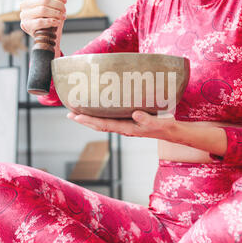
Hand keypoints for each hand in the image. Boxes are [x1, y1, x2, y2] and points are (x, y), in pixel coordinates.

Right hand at [19, 0, 66, 47]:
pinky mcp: (26, 25)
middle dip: (58, 5)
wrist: (45, 35)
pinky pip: (40, 22)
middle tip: (64, 11)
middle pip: (45, 0)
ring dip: (56, 13)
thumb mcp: (49, 3)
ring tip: (62, 16)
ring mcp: (24, 14)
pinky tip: (57, 22)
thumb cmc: (48, 17)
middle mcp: (24, 3)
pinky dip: (51, 21)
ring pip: (43, 10)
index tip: (65, 1)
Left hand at [66, 110, 180, 140]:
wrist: (173, 132)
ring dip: (90, 118)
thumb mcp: (159, 123)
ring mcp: (126, 125)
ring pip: (103, 122)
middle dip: (84, 120)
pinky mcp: (130, 121)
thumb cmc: (167, 127)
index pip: (104, 124)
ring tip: (77, 112)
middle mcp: (124, 128)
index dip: (89, 120)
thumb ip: (148, 119)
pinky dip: (100, 115)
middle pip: (99, 125)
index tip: (76, 116)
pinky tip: (97, 110)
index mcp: (128, 129)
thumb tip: (135, 114)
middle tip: (69, 114)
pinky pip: (111, 119)